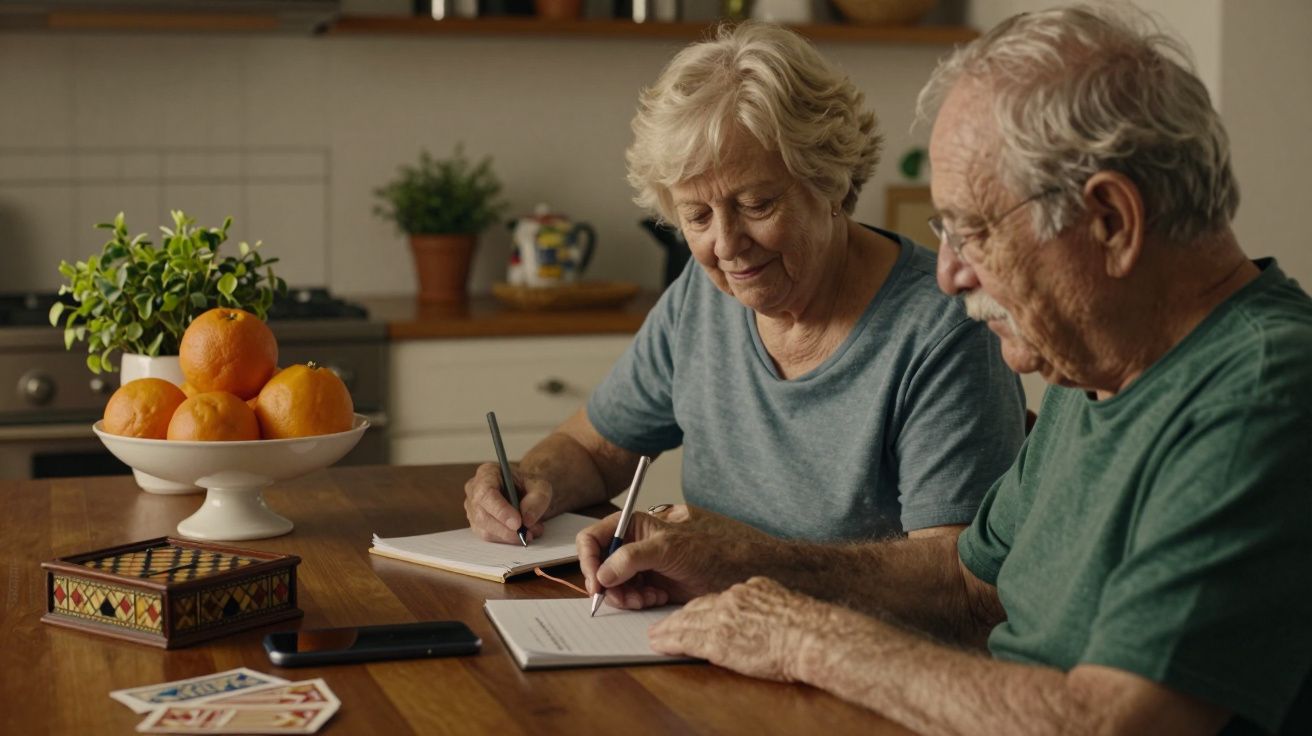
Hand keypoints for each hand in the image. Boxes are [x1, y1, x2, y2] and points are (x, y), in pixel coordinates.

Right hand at [463, 462, 549, 543]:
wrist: (526, 491)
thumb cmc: (530, 485)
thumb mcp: (541, 486)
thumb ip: (537, 500)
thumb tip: (527, 520)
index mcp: (487, 473)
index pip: (486, 493)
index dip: (500, 510)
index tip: (517, 523)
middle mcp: (474, 490)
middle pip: (482, 515)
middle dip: (507, 529)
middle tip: (528, 533)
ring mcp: (473, 508)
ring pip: (485, 530)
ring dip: (509, 536)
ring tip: (531, 532)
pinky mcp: (477, 524)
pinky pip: (489, 537)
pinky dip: (507, 539)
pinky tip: (522, 534)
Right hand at [576, 504, 774, 609]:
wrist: (745, 570)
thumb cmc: (715, 548)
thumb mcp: (670, 547)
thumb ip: (632, 556)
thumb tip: (602, 573)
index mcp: (635, 524)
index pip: (594, 538)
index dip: (587, 560)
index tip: (596, 583)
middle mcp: (637, 543)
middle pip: (601, 565)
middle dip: (609, 584)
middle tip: (624, 598)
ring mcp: (646, 564)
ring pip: (616, 584)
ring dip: (625, 596)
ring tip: (645, 600)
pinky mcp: (656, 583)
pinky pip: (633, 595)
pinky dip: (639, 601)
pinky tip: (656, 600)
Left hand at [648, 577, 828, 682]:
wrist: (811, 636)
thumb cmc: (809, 629)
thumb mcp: (788, 607)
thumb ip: (770, 607)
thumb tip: (767, 615)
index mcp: (751, 590)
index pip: (718, 598)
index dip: (702, 608)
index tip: (693, 613)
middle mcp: (733, 599)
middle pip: (697, 606)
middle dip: (678, 616)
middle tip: (663, 623)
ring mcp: (723, 618)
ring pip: (686, 621)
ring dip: (667, 629)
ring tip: (654, 635)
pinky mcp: (717, 640)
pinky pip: (685, 639)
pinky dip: (669, 640)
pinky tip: (658, 643)